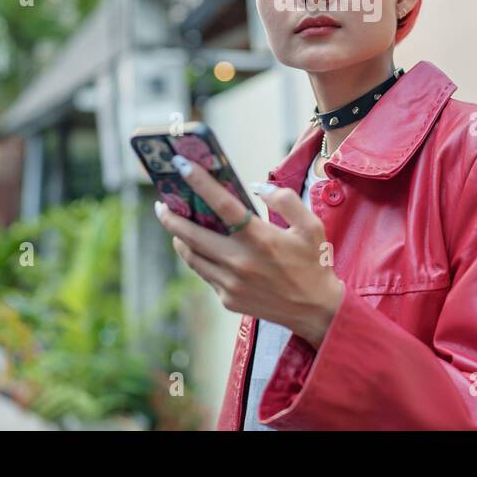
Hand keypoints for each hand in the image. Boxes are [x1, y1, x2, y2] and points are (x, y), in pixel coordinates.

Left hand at [154, 153, 344, 349]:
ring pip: (191, 256)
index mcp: (260, 239)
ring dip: (179, 238)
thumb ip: (285, 200)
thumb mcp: (311, 226)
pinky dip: (198, 257)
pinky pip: (204, 273)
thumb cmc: (313, 263)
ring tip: (175, 224)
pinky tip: (199, 247)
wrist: (316, 311)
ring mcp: (231, 283)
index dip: (200, 182)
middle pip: (192, 234)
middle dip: (170, 217)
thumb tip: (256, 188)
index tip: (181, 165)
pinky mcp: (228, 299)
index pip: (223, 204)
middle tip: (161, 203)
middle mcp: (240, 261)